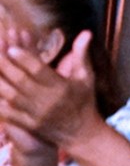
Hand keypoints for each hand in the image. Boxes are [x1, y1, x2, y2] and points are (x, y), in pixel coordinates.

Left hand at [0, 31, 100, 150]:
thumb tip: (86, 32)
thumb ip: (81, 55)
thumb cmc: (84, 101)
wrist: (81, 134)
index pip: (40, 71)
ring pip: (12, 96)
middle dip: (6, 66)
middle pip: (22, 81)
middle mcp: (48, 101)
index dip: (25, 59)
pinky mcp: (28, 125)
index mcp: (62, 88)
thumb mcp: (86, 77)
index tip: (12, 48)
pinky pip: (8, 113)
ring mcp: (36, 115)